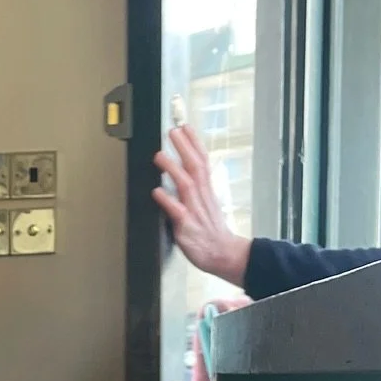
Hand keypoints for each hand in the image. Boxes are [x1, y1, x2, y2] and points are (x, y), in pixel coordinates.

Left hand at [151, 125, 252, 287]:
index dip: (194, 142)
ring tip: (159, 156)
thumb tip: (184, 172)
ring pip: (186, 184)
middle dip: (185, 147)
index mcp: (207, 190)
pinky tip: (156, 192)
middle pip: (195, 166)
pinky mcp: (187, 226)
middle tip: (173, 131)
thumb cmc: (212, 230)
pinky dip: (166, 201)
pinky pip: (176, 211)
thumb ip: (197, 187)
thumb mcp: (207, 203)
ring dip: (173, 168)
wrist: (224, 254)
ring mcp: (195, 210)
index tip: (185, 126)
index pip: (202, 160)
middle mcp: (202, 196)